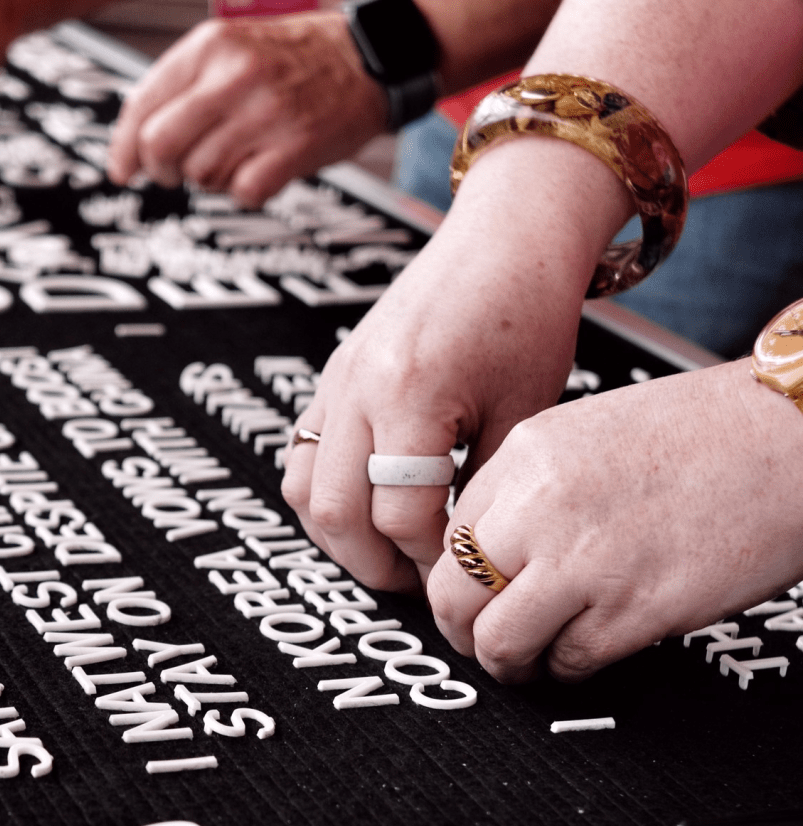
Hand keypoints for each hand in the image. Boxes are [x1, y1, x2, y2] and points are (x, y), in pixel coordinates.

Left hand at [107, 11, 387, 207]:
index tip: (122, 172)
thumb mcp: (234, 49)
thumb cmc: (297, 61)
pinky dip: (245, 193)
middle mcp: (233, 75)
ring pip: (201, 174)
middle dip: (160, 170)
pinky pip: (243, 192)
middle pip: (160, 145)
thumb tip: (136, 141)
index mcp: (210, 45)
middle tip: (175, 174)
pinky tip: (260, 173)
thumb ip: (187, 86)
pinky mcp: (295, 148)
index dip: (124, 148)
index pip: (142, 104)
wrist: (370, 60)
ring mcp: (266, 113)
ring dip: (210, 180)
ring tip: (236, 160)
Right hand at [281, 136, 627, 594]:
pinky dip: (327, 492)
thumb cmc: (528, 315)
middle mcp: (357, 390)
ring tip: (388, 549)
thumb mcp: (521, 415)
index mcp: (410, 397)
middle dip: (374, 564)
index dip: (430, 561)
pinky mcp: (333, 376)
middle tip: (417, 582)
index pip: (399, 517)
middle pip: (334, 514)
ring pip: (301, 489)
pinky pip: (302, 452)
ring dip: (338, 534)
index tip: (461, 572)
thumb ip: (481, 488)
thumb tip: (461, 554)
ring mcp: (336, 381)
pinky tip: (369, 502)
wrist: (504, 239)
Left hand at [427, 359, 802, 682]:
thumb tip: (492, 551)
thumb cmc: (704, 434)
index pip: (451, 538)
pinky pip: (567, 660)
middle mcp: (542, 507)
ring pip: (499, 641)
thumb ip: (529, 489)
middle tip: (478, 640)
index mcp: (526, 455)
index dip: (458, 579)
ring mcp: (585, 561)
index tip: (469, 597)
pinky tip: (579, 654)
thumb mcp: (586, 435)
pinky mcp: (634, 610)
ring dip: (506, 662)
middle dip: (460, 630)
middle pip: (454, 595)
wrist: (789, 438)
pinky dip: (564, 668)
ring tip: (525, 660)